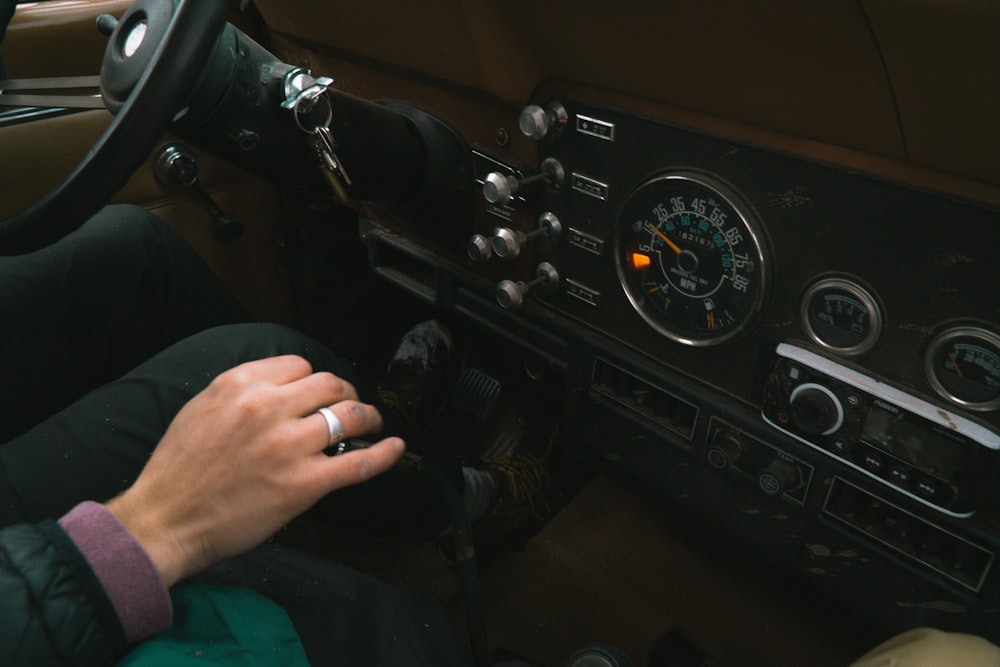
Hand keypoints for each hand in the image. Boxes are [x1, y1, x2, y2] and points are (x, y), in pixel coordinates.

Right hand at [106, 355, 404, 585]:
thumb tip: (281, 388)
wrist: (166, 519)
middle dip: (346, 393)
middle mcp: (269, 408)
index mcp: (242, 385)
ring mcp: (290, 446)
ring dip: (368, 417)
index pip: (300, 366)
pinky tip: (395, 447)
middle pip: (331, 385)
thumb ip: (243, 392)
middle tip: (350, 405)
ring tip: (371, 424)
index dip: (314, 380)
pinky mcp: (304, 484)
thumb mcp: (202, 408)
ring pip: (350, 415)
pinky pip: (358, 463)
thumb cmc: (179, 470)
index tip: (317, 393)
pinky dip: (384, 454)